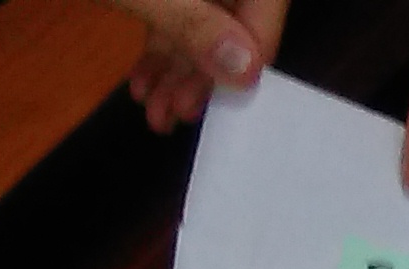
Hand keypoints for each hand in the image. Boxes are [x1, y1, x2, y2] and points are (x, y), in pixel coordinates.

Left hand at [107, 0, 284, 133]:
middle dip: (203, 76)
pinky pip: (178, 20)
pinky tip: (145, 81)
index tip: (220, 106)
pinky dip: (163, 52)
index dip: (246, 63)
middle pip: (235, 26)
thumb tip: (246, 70)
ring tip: (154, 109)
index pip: (263, 14)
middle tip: (177, 115)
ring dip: (178, 74)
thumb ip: (193, 23)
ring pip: (203, 29)